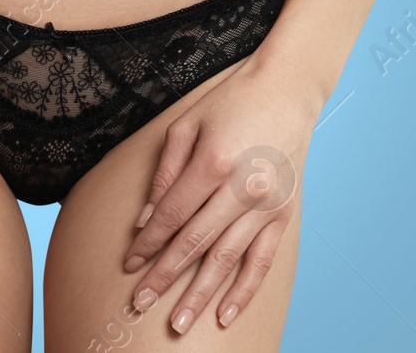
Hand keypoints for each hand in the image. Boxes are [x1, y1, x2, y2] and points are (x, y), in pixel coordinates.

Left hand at [122, 58, 317, 333]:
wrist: (288, 92)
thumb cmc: (229, 104)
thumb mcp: (185, 127)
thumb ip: (164, 175)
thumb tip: (145, 220)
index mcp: (214, 165)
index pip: (172, 216)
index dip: (147, 243)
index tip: (127, 264)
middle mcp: (244, 190)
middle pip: (195, 244)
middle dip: (164, 278)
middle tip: (138, 305)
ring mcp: (268, 206)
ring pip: (228, 261)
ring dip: (199, 294)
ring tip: (177, 323)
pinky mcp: (285, 216)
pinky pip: (262, 262)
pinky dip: (243, 291)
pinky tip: (224, 315)